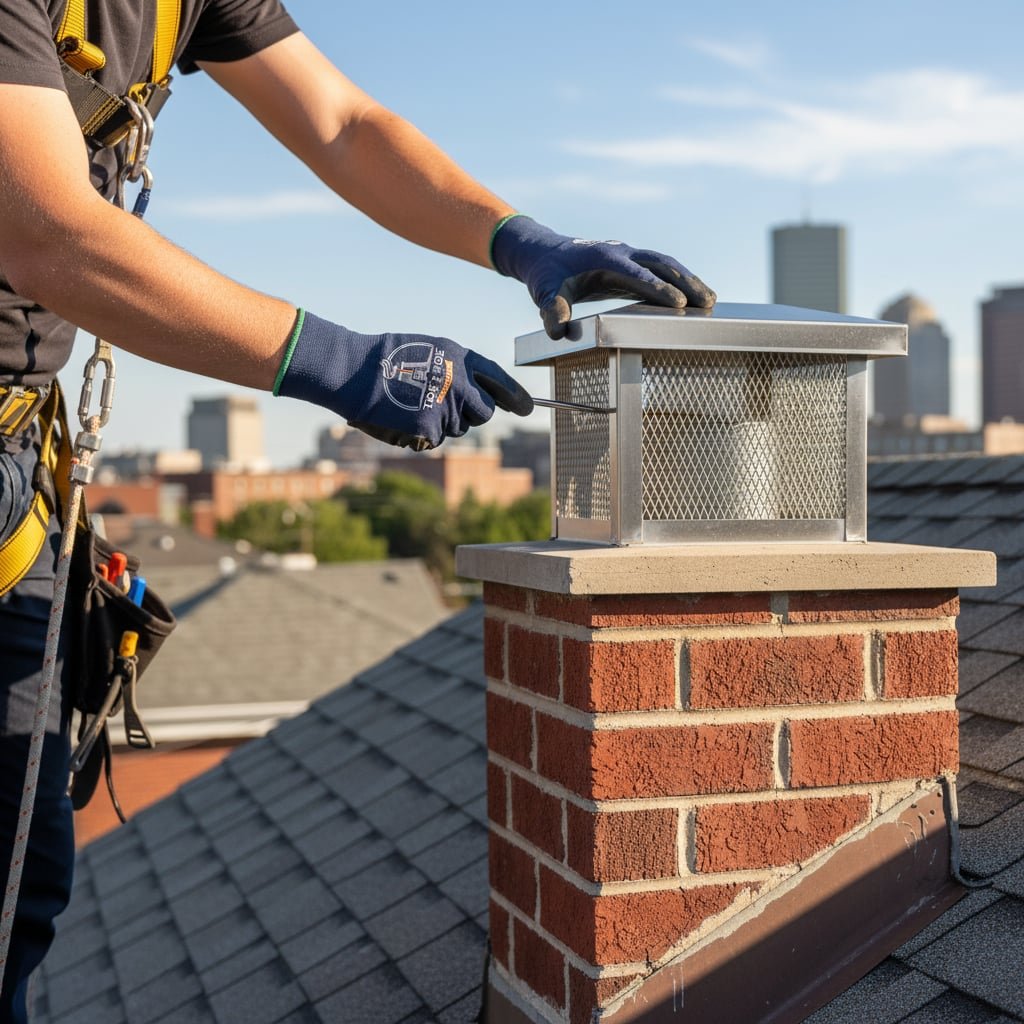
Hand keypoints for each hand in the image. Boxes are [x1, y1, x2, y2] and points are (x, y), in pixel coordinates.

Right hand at [274, 310, 533, 449]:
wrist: (354, 372)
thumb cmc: (386, 360)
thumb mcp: (429, 351)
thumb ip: (457, 370)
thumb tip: (481, 395)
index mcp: (460, 357)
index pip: (498, 379)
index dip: (515, 396)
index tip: (526, 409)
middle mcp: (459, 382)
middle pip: (482, 413)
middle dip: (469, 415)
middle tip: (441, 407)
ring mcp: (446, 406)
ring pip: (457, 429)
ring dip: (439, 424)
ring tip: (410, 404)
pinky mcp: (431, 427)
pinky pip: (434, 439)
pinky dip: (420, 434)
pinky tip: (402, 417)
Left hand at [491, 215, 715, 338]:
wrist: (545, 253)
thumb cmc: (546, 274)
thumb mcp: (544, 292)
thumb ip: (551, 310)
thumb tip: (558, 331)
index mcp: (604, 256)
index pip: (636, 273)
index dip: (657, 287)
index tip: (678, 302)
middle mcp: (622, 252)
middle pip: (661, 264)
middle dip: (686, 282)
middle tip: (708, 302)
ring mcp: (629, 256)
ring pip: (666, 264)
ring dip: (689, 280)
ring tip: (711, 301)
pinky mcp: (632, 266)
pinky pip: (660, 272)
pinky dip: (679, 282)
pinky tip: (695, 298)